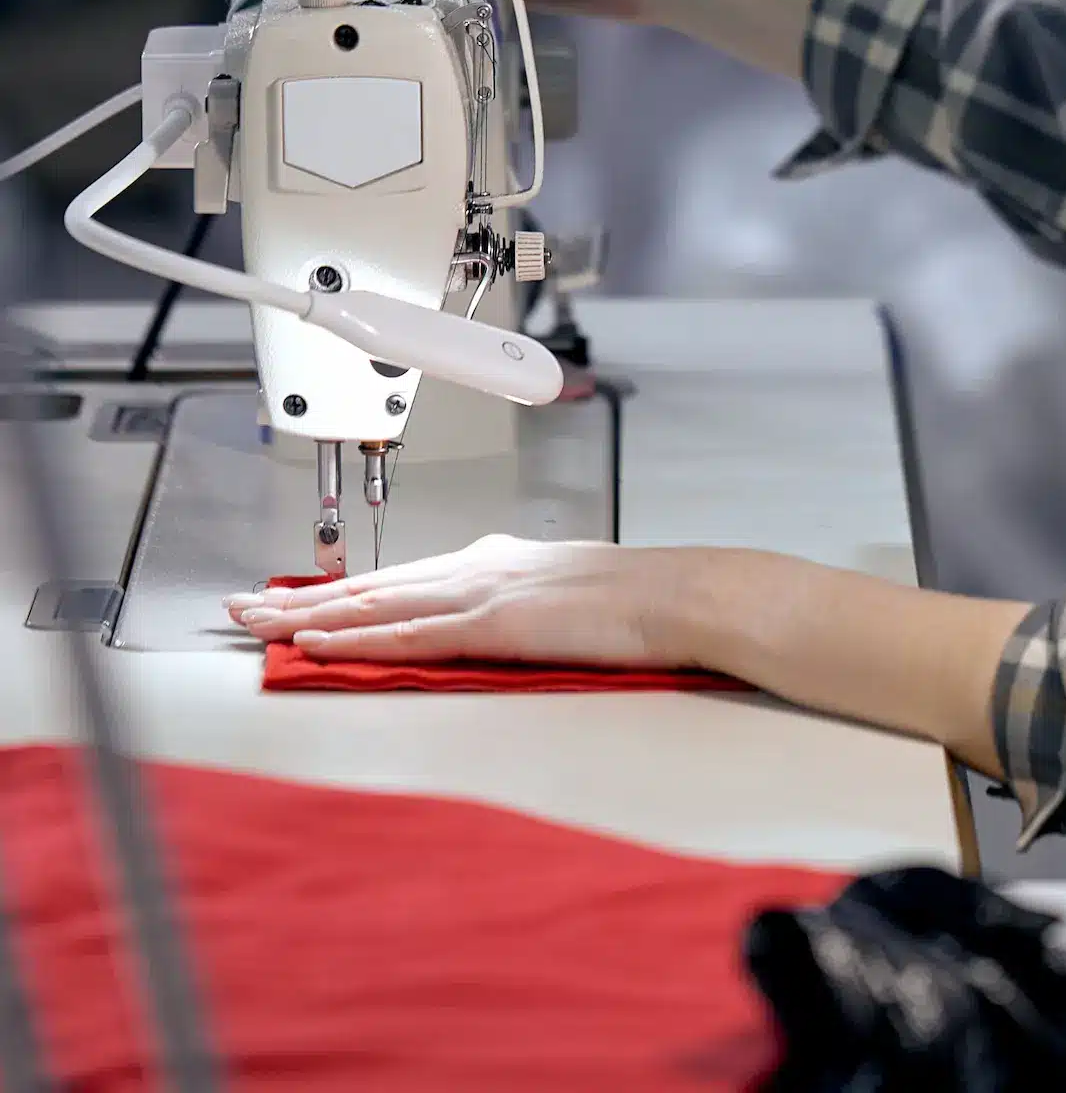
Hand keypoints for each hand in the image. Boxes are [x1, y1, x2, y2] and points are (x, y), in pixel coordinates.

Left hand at [224, 534, 679, 665]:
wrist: (683, 596)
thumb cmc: (644, 604)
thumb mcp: (573, 598)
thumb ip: (528, 607)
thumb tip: (505, 625)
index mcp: (501, 561)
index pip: (404, 578)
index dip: (345, 589)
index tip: (299, 599)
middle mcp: (482, 567)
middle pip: (374, 584)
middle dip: (303, 599)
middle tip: (243, 609)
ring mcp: (485, 591)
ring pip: (376, 603)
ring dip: (308, 616)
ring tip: (254, 628)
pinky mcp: (494, 622)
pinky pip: (408, 633)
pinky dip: (355, 636)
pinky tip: (316, 643)